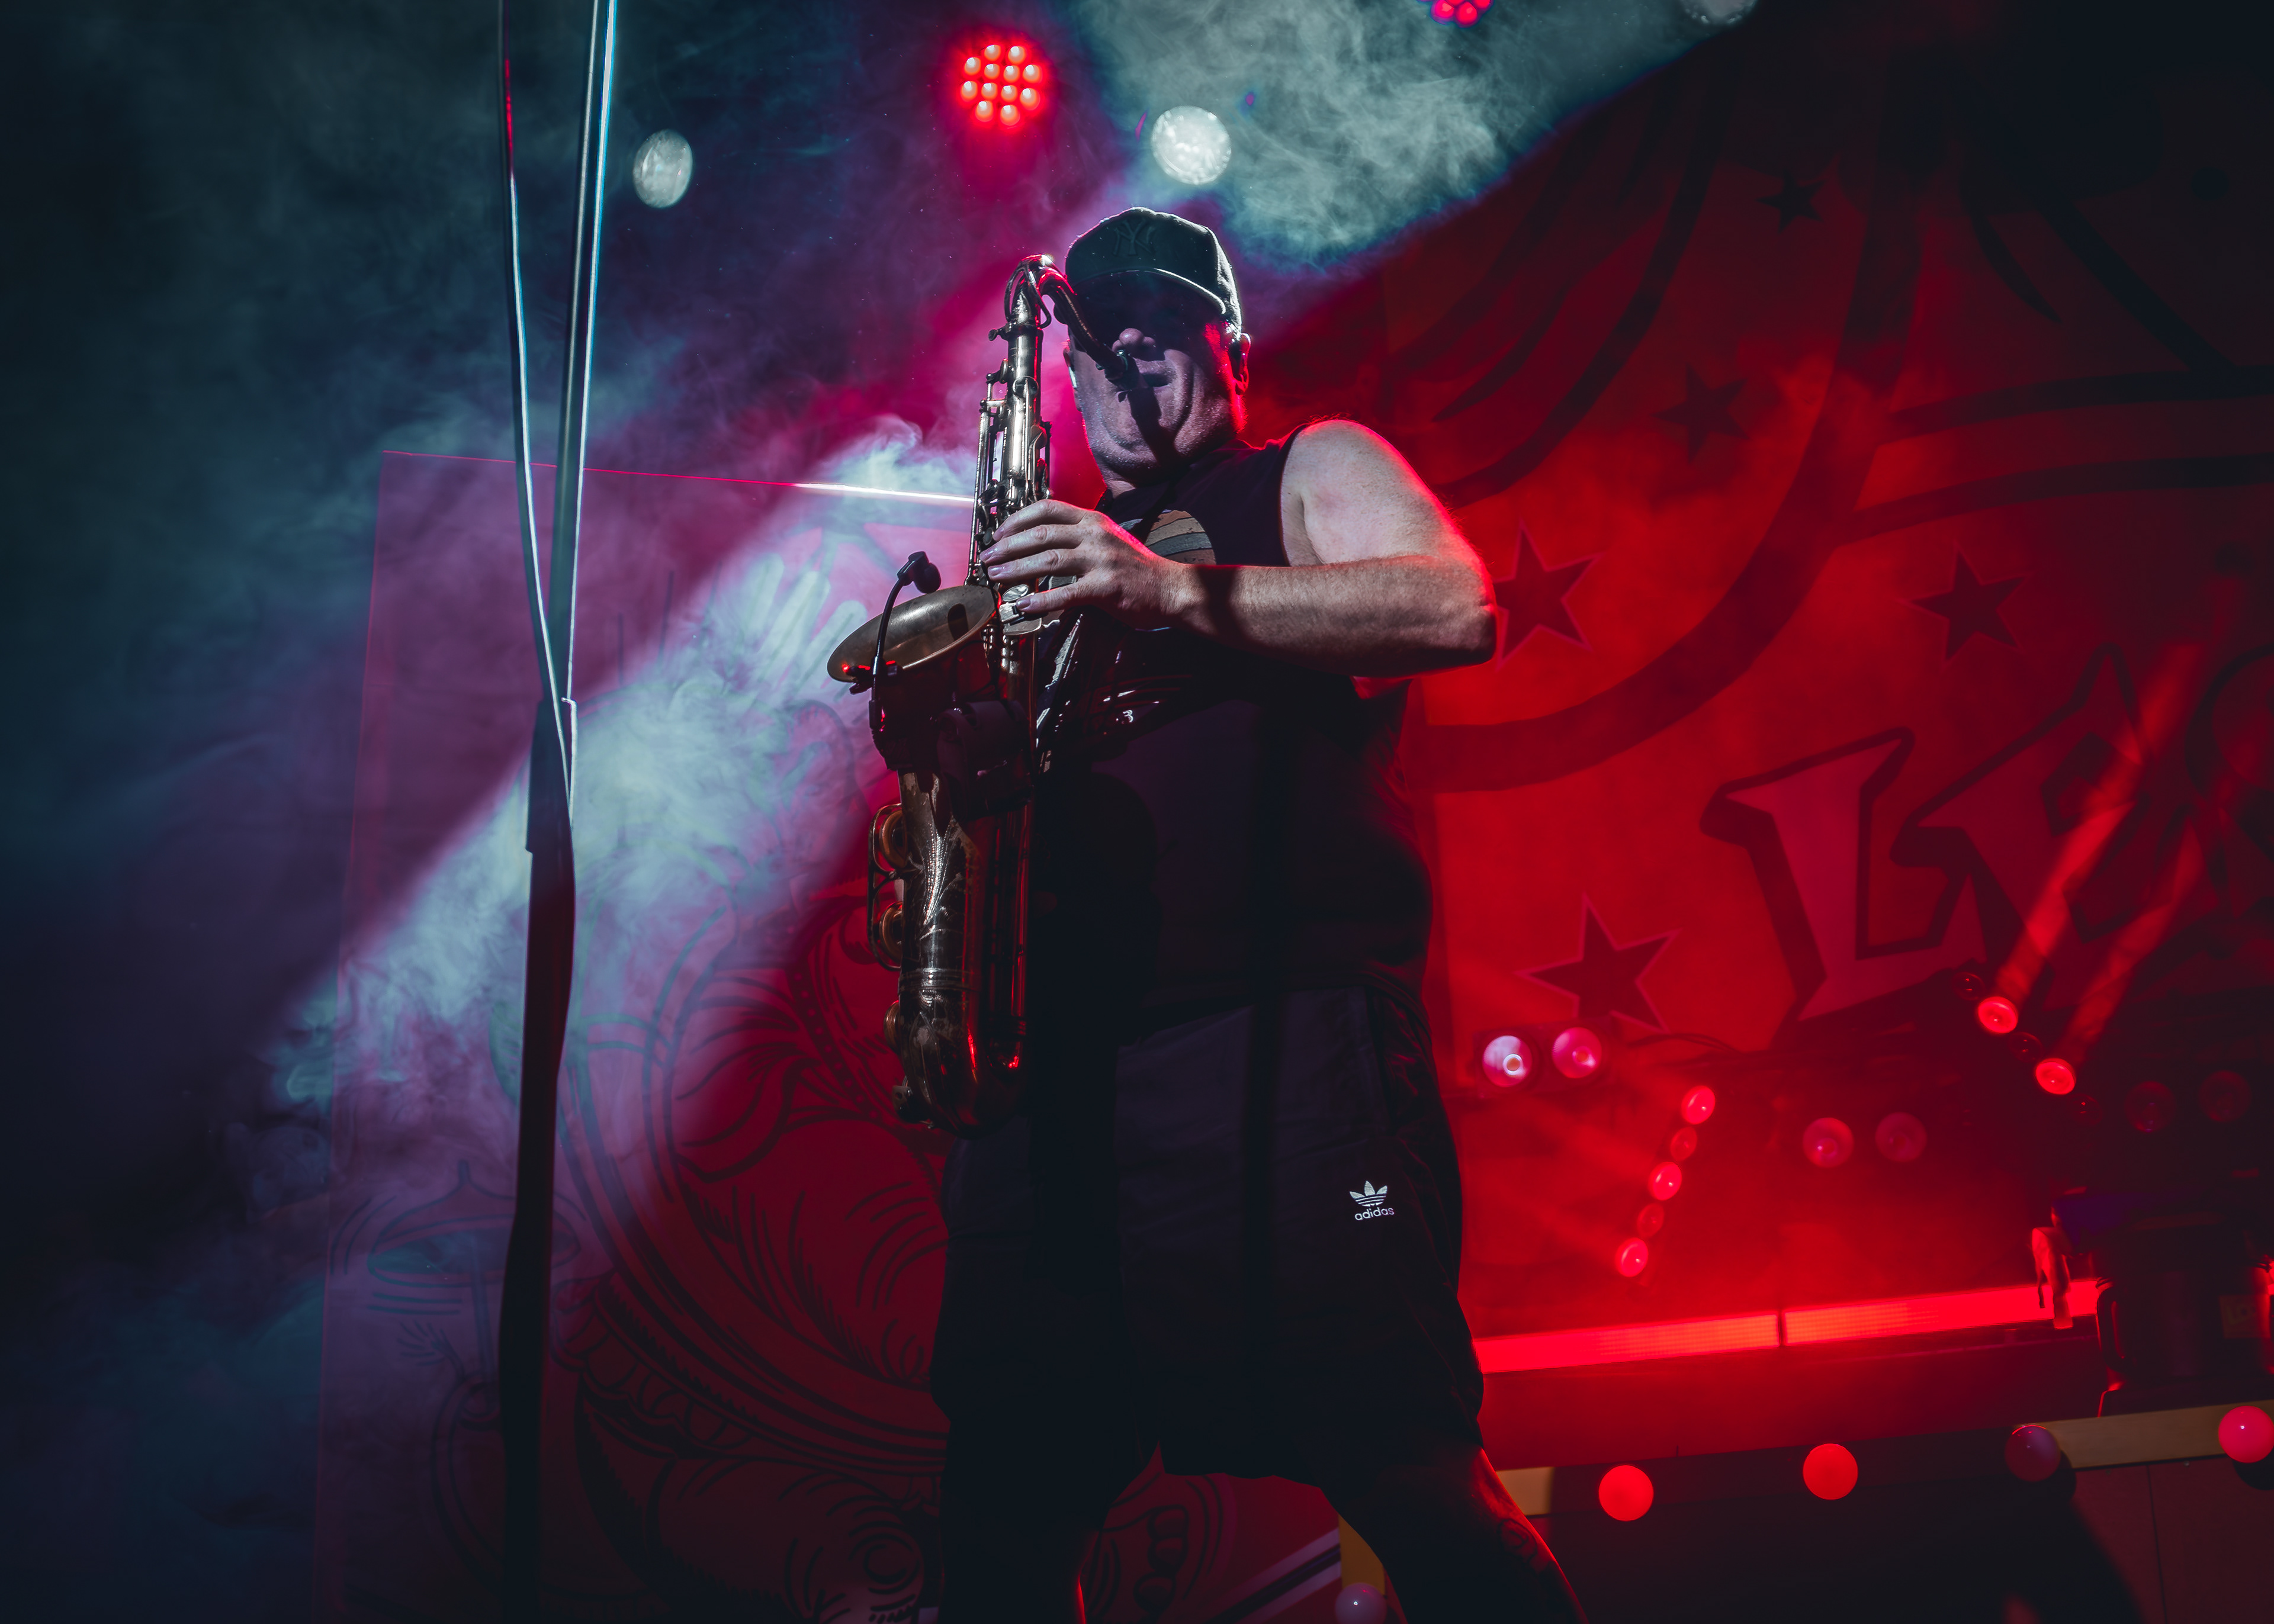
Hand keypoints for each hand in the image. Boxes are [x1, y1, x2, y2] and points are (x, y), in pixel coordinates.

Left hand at [981, 499, 1190, 627]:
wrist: (1171, 589)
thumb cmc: (1136, 569)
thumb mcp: (1108, 539)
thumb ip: (1078, 537)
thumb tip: (1040, 544)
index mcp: (1093, 520)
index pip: (1048, 508)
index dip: (1018, 519)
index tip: (999, 531)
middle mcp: (1095, 535)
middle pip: (1041, 534)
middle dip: (1008, 546)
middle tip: (989, 557)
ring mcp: (1101, 560)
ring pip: (1048, 560)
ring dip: (1017, 569)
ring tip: (997, 577)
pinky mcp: (1106, 587)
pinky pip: (1066, 593)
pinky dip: (1042, 600)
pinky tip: (1024, 605)